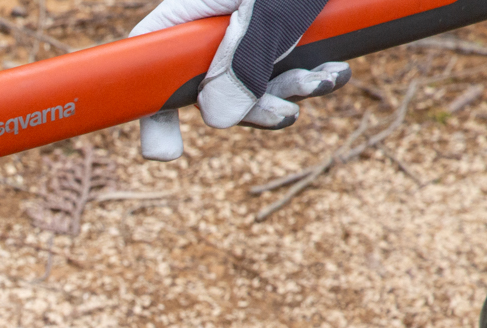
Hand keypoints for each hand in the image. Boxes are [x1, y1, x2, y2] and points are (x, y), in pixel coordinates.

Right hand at [129, 0, 351, 160]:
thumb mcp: (270, 9)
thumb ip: (243, 59)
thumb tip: (220, 119)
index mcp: (191, 15)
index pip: (150, 67)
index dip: (153, 110)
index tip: (167, 153)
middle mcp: (214, 29)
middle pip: (207, 91)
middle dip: (248, 109)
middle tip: (282, 115)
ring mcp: (247, 36)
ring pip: (252, 88)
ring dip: (290, 94)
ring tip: (324, 79)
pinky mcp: (282, 39)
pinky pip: (285, 76)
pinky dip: (311, 80)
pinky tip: (335, 70)